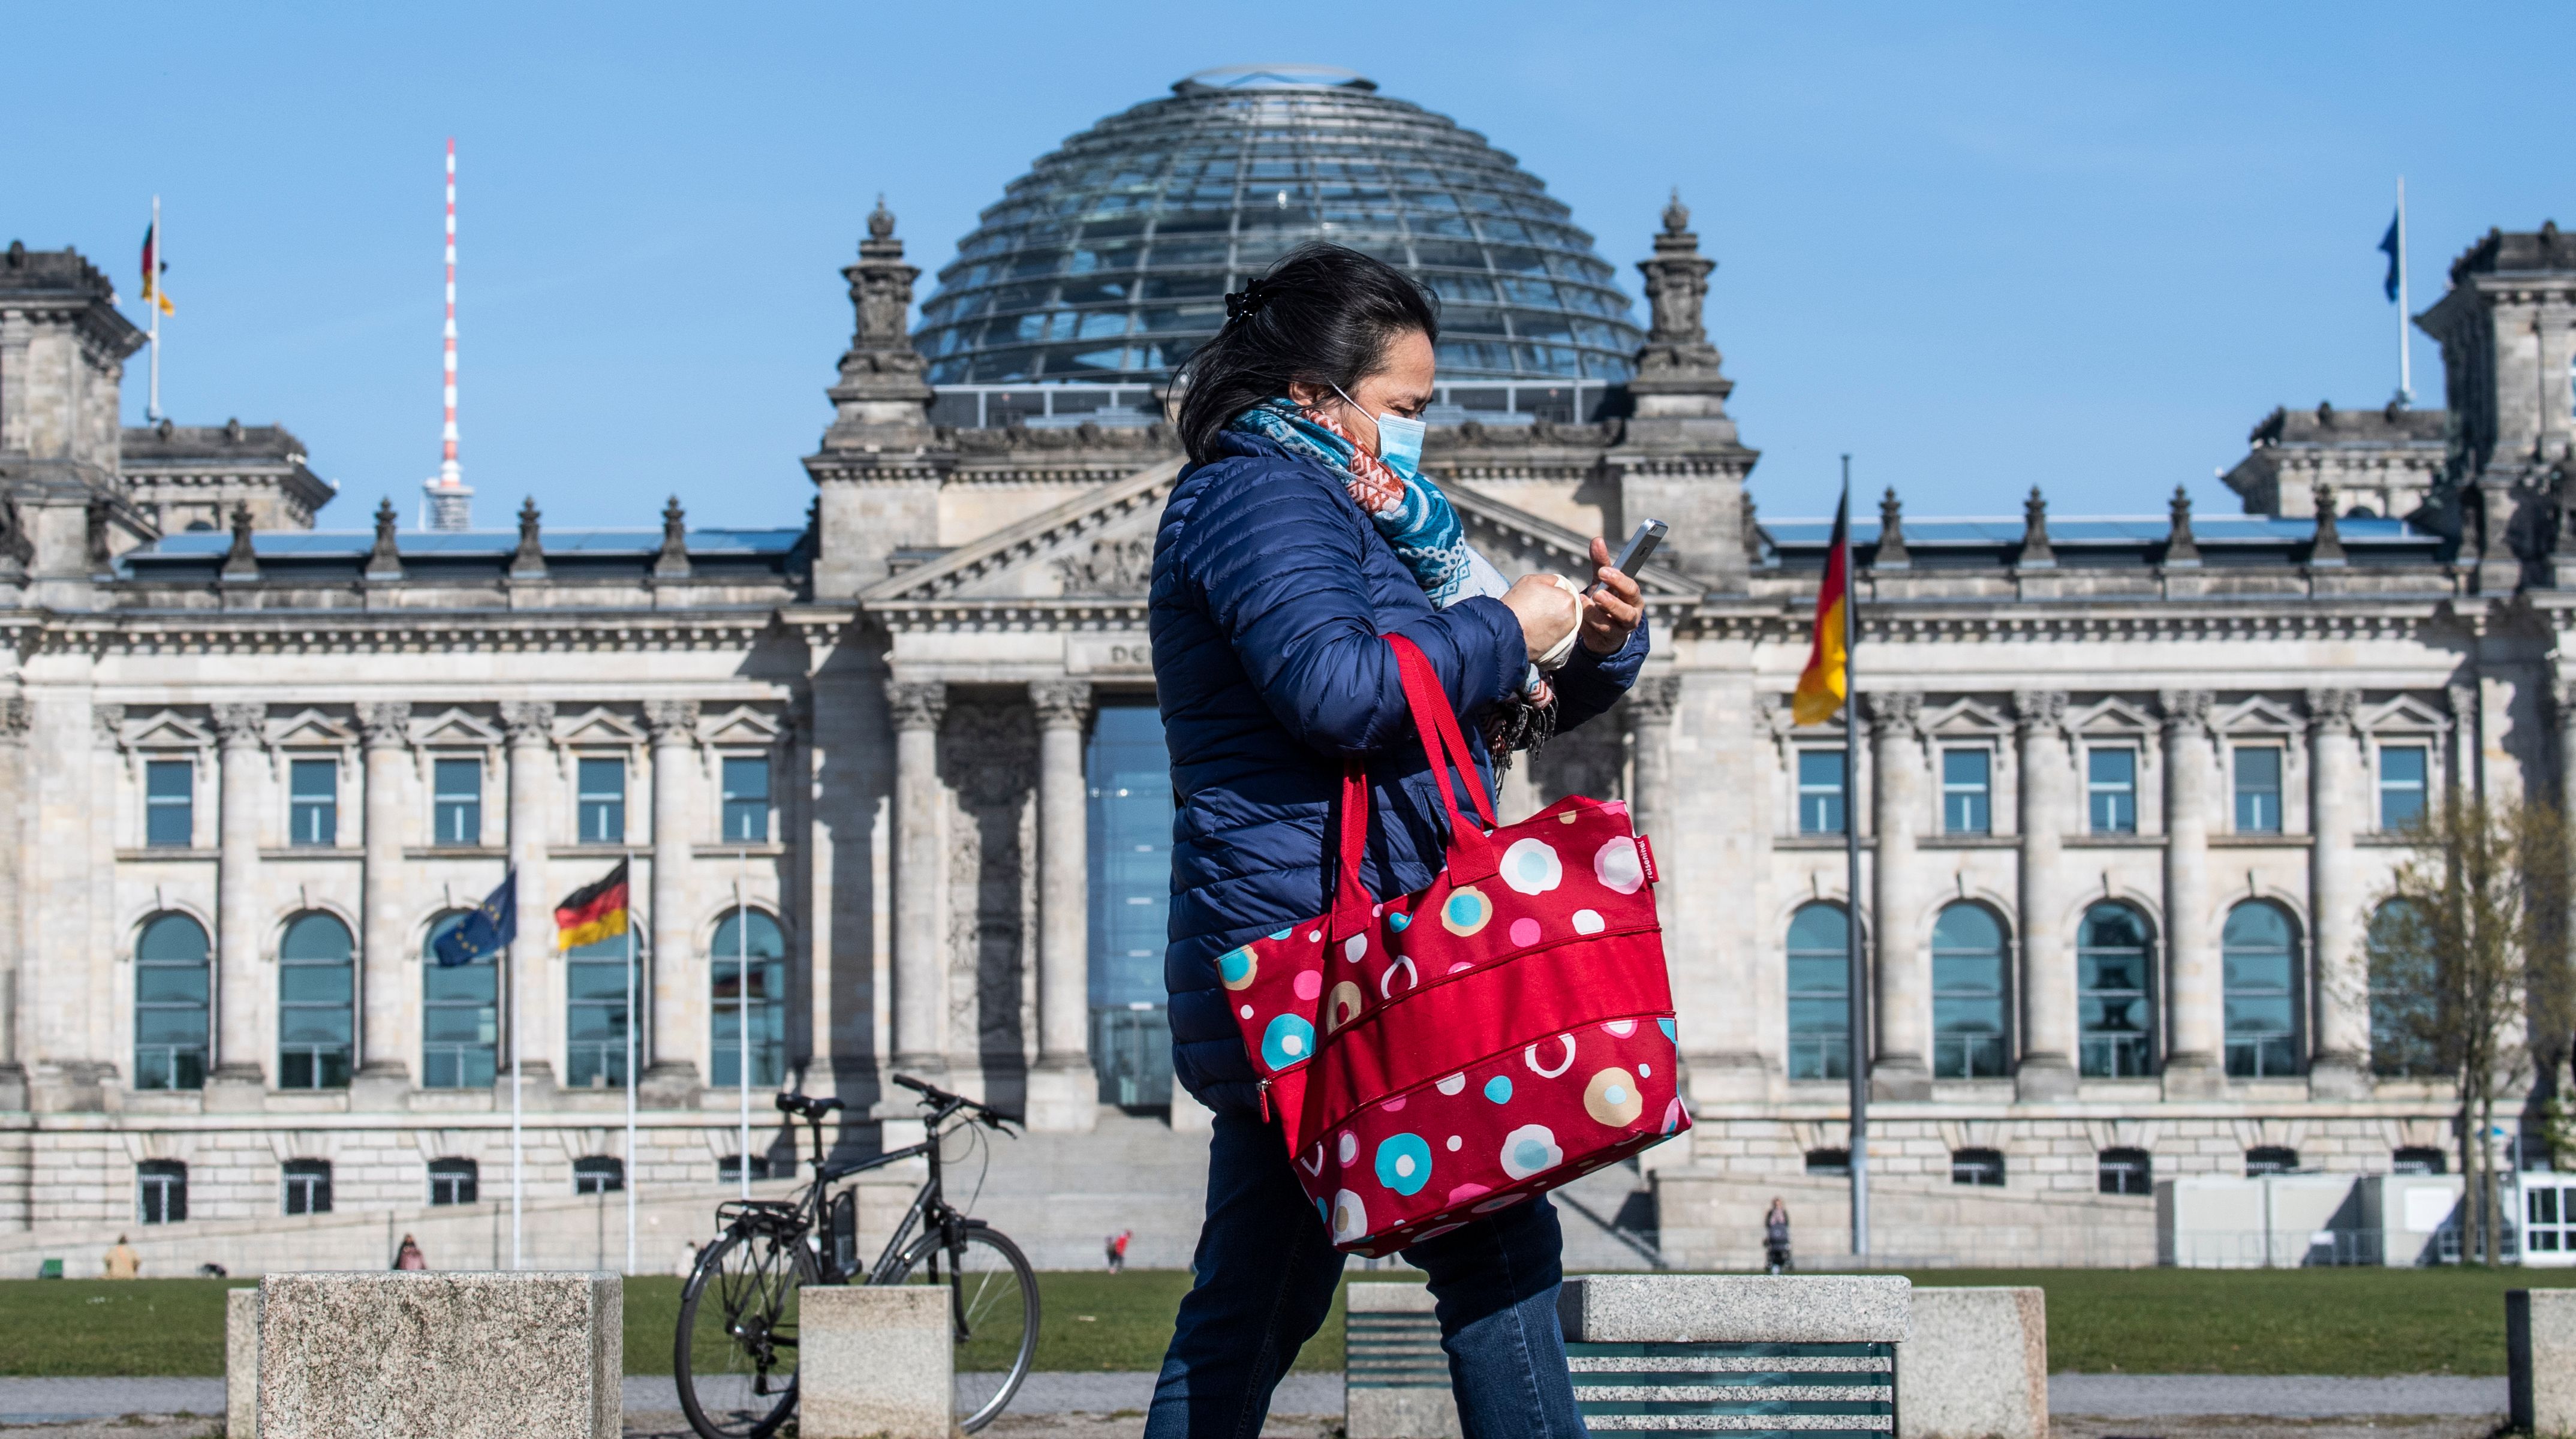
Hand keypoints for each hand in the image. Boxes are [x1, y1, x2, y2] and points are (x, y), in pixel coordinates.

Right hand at [1500, 573, 1579, 661]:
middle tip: (1537, 611)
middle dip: (1556, 609)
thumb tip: (1559, 585)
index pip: (1566, 594)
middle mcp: (1571, 618)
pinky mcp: (1559, 648)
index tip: (1541, 600)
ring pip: (1563, 624)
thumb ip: (1551, 580)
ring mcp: (1566, 635)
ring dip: (1554, 622)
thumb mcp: (1531, 580)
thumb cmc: (1516, 605)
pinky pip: (1558, 637)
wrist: (1505, 632)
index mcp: (1566, 600)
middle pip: (1567, 610)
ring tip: (1536, 622)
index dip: (1553, 595)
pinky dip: (1551, 634)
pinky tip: (1537, 632)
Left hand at [1581, 536, 1643, 653]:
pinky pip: (1594, 636)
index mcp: (1633, 599)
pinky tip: (1577, 619)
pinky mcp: (1605, 643)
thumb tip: (1597, 540)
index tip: (1603, 571)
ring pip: (1609, 626)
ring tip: (1583, 603)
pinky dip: (1585, 627)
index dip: (1620, 580)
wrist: (1603, 628)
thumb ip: (1601, 562)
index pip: (1632, 589)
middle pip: (1625, 612)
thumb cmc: (1606, 599)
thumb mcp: (1604, 581)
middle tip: (1597, 593)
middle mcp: (1630, 617)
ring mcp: (1618, 632)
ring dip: (1595, 615)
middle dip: (1611, 603)